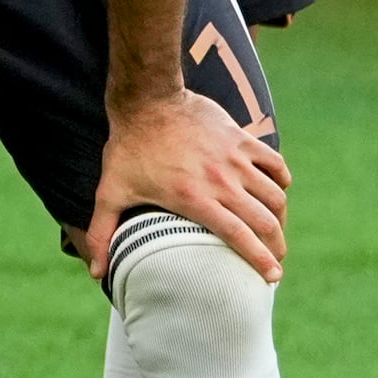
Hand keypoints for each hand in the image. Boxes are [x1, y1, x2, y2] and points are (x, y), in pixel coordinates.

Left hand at [87, 99, 289, 283]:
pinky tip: (277, 190)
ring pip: (274, 195)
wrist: (146, 100)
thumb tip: (96, 272)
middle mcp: (220, 182)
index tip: (273, 277)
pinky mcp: (241, 139)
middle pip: (264, 221)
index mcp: (193, 199)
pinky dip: (281, 180)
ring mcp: (234, 159)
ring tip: (276, 230)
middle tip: (277, 259)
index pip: (238, 236)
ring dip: (280, 217)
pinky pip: (275, 163)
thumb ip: (102, 233)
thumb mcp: (109, 192)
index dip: (259, 259)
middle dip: (276, 246)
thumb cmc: (128, 148)